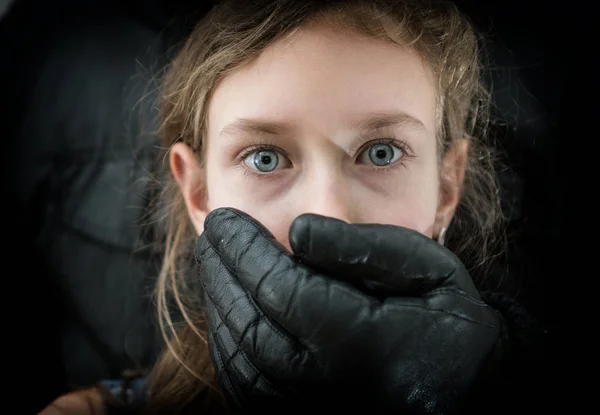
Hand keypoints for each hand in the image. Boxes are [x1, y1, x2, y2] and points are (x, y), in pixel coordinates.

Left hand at [196, 207, 506, 413]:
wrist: (463, 389)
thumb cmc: (450, 323)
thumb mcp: (426, 268)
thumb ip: (363, 247)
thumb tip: (297, 230)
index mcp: (357, 341)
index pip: (278, 287)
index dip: (243, 248)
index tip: (225, 217)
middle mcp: (323, 383)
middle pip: (248, 320)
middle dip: (222, 269)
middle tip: (213, 232)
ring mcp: (308, 406)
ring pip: (237, 353)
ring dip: (218, 301)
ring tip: (216, 262)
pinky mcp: (299, 414)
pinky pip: (244, 382)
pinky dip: (226, 341)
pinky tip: (229, 309)